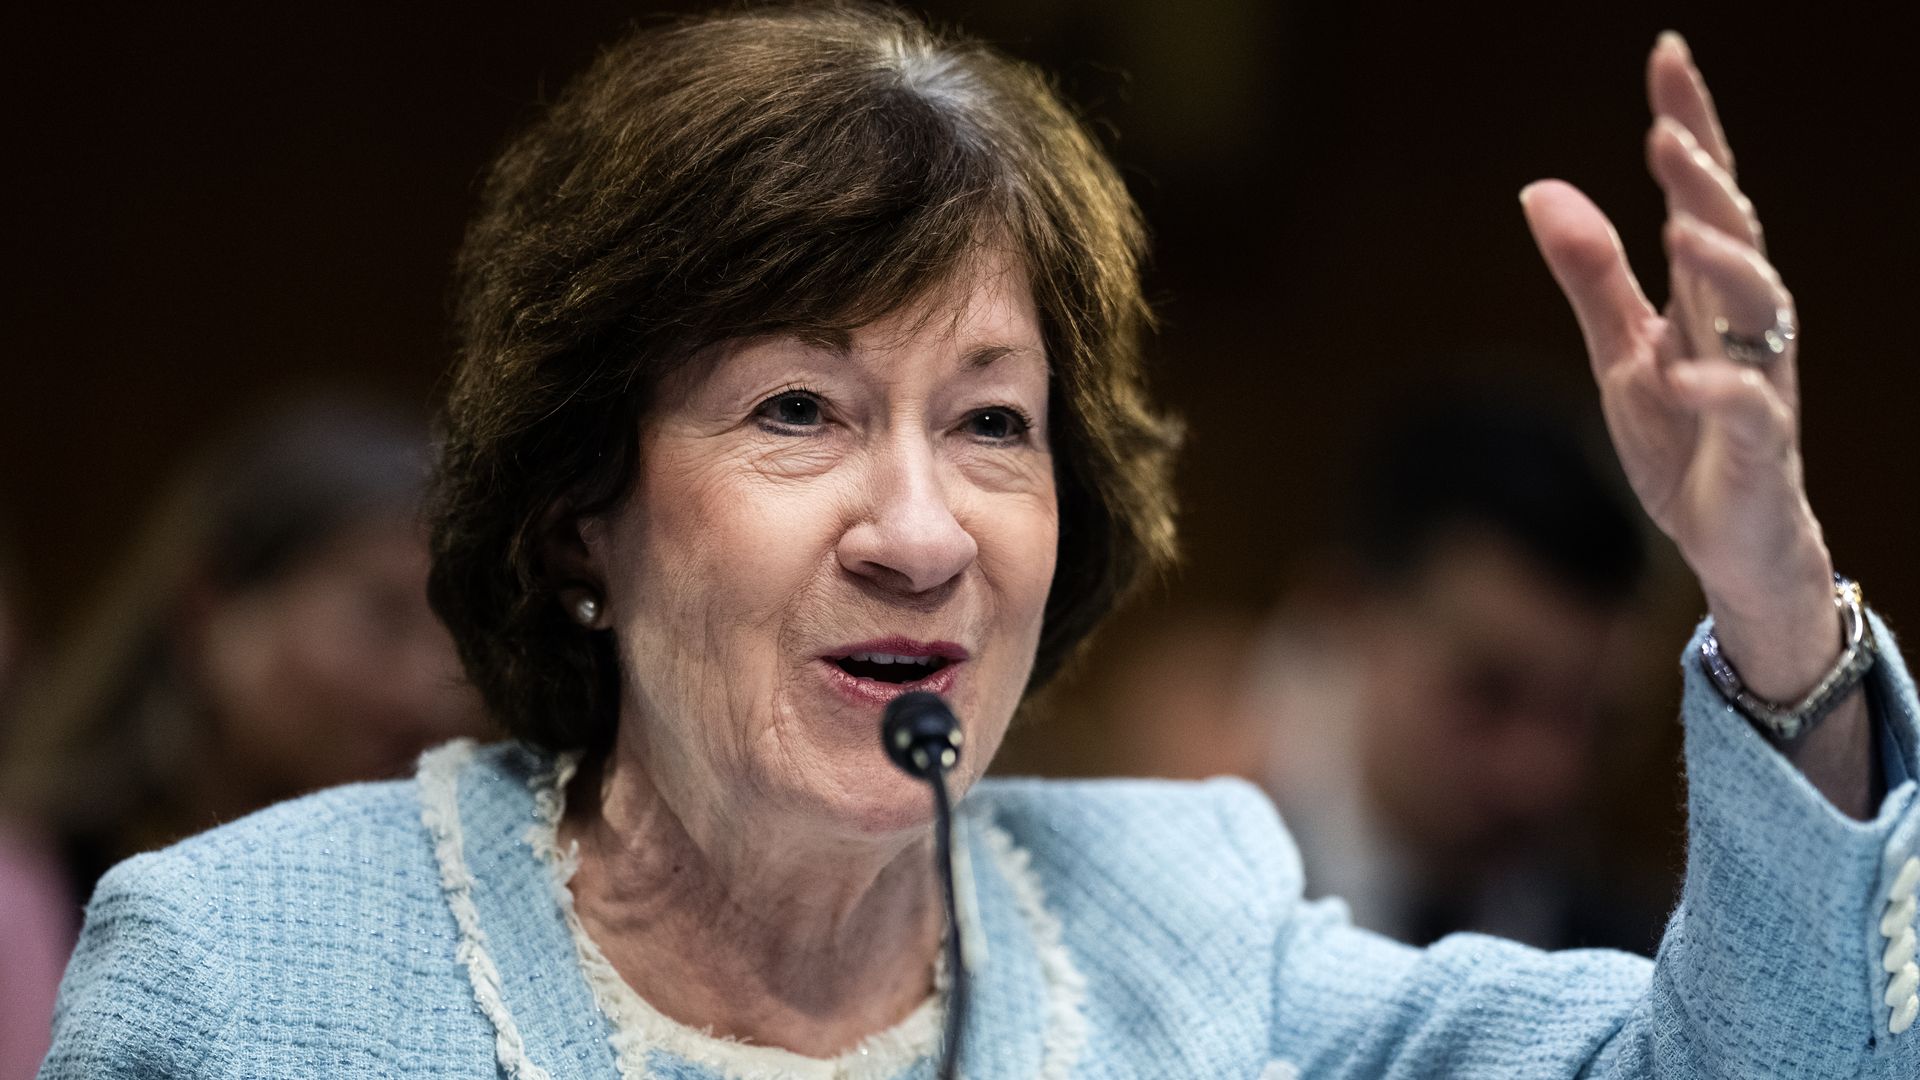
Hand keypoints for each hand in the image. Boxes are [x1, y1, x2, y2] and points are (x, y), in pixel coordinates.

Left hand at [1521, 33, 1872, 813]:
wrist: (1726, 545)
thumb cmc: (1681, 441)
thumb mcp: (1620, 350)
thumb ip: (1590, 273)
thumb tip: (1540, 189)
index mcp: (1706, 294)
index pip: (1703, 194)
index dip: (1691, 123)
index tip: (1666, 54)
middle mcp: (1743, 325)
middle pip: (1733, 236)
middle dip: (1705, 181)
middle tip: (1666, 130)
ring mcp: (1757, 383)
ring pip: (1759, 311)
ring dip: (1723, 265)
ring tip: (1681, 227)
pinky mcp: (1755, 451)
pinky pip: (1747, 412)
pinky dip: (1720, 388)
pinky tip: (1684, 369)